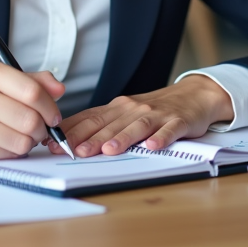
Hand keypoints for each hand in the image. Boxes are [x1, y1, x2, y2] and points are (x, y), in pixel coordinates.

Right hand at [0, 58, 64, 160]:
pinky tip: (5, 142)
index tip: (54, 115)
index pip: (31, 91)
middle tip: (40, 129)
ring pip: (21, 140)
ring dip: (30, 142)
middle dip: (42, 128)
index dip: (50, 107)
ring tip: (22, 135)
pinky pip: (6, 154)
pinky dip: (13, 151)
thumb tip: (59, 89)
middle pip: (29, 119)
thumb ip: (30, 80)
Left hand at [50, 75, 233, 157]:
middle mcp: (133, 109)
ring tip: (109, 150)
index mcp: (118, 108)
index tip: (53, 142)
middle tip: (75, 151)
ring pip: (137, 126)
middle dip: (91, 138)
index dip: (72, 131)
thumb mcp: (125, 113)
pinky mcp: (178, 121)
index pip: (90, 118)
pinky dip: (161, 138)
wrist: (193, 95)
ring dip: (122, 138)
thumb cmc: (154, 109)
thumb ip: (102, 125)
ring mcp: (157, 114)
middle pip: (110, 124)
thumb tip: (68, 139)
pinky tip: (153, 146)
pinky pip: (169, 130)